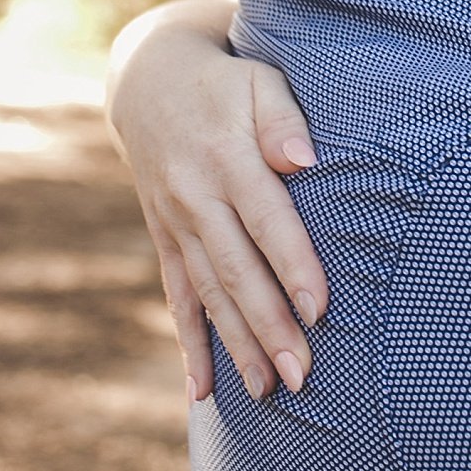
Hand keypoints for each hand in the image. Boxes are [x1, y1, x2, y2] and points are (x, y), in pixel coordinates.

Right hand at [109, 11, 327, 401]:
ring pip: (209, 294)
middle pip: (237, 271)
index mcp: (227, 159)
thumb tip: (303, 159)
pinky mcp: (164, 239)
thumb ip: (282, 118)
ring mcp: (175, 223)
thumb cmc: (227, 81)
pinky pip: (177, 298)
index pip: (267, 222)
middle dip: (269, 327)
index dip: (293, 266)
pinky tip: (202, 390)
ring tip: (267, 391)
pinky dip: (190, 344)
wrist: (149, 79)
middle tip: (301, 376)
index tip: (320, 310)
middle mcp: (196, 199)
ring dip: (237, 346)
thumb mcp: (258, 80)